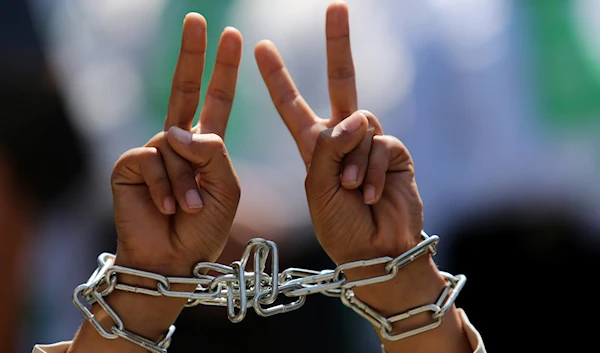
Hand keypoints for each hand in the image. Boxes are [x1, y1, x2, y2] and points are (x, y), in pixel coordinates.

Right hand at [112, 15, 241, 274]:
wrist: (175, 260)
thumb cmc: (205, 227)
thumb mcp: (226, 186)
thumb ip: (212, 152)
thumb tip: (176, 129)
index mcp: (205, 145)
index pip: (216, 100)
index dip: (224, 70)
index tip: (232, 36)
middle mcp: (178, 141)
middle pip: (184, 89)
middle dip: (192, 55)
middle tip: (195, 18)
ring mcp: (153, 150)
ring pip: (174, 144)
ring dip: (186, 182)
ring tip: (188, 209)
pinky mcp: (129, 163)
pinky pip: (152, 159)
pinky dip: (165, 187)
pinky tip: (166, 207)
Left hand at [254, 2, 417, 268]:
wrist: (374, 251)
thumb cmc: (339, 226)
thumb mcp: (316, 188)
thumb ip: (327, 149)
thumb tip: (353, 118)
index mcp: (315, 147)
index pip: (293, 105)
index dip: (278, 78)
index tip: (261, 48)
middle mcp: (343, 138)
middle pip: (342, 82)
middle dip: (338, 44)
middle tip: (336, 6)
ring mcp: (371, 142)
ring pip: (359, 121)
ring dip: (351, 159)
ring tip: (349, 190)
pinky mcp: (395, 150)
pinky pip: (380, 144)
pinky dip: (371, 170)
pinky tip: (369, 193)